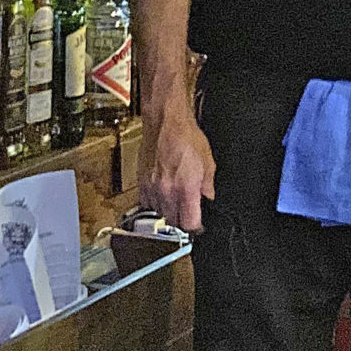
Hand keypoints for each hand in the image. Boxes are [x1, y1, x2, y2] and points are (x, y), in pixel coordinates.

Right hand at [140, 105, 215, 233]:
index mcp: (185, 189)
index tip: (199, 225)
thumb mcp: (208, 162)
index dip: (197, 228)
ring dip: (169, 211)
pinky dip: (155, 203)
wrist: (165, 122)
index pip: (190, 224)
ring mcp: (152, 188)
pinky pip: (147, 203)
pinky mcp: (141, 183)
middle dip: (183, 220)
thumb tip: (208, 198)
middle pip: (174, 223)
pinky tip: (163, 193)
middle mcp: (167, 192)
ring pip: (160, 214)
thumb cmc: (186, 137)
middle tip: (189, 211)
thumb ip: (208, 186)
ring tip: (176, 198)